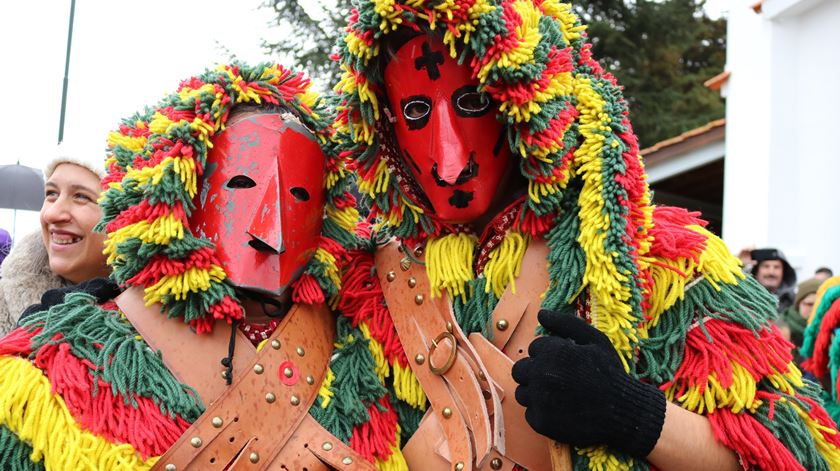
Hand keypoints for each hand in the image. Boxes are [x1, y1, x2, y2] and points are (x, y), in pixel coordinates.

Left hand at [512, 310, 665, 457]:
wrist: (624, 412)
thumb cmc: (610, 373)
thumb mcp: (595, 340)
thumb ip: (565, 323)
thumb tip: (541, 313)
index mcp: (552, 352)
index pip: (534, 348)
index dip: (551, 355)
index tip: (567, 364)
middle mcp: (541, 374)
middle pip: (520, 370)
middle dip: (536, 372)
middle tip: (559, 380)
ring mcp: (539, 400)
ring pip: (522, 392)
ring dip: (536, 393)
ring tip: (560, 396)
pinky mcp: (540, 422)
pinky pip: (529, 413)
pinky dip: (542, 412)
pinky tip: (561, 411)